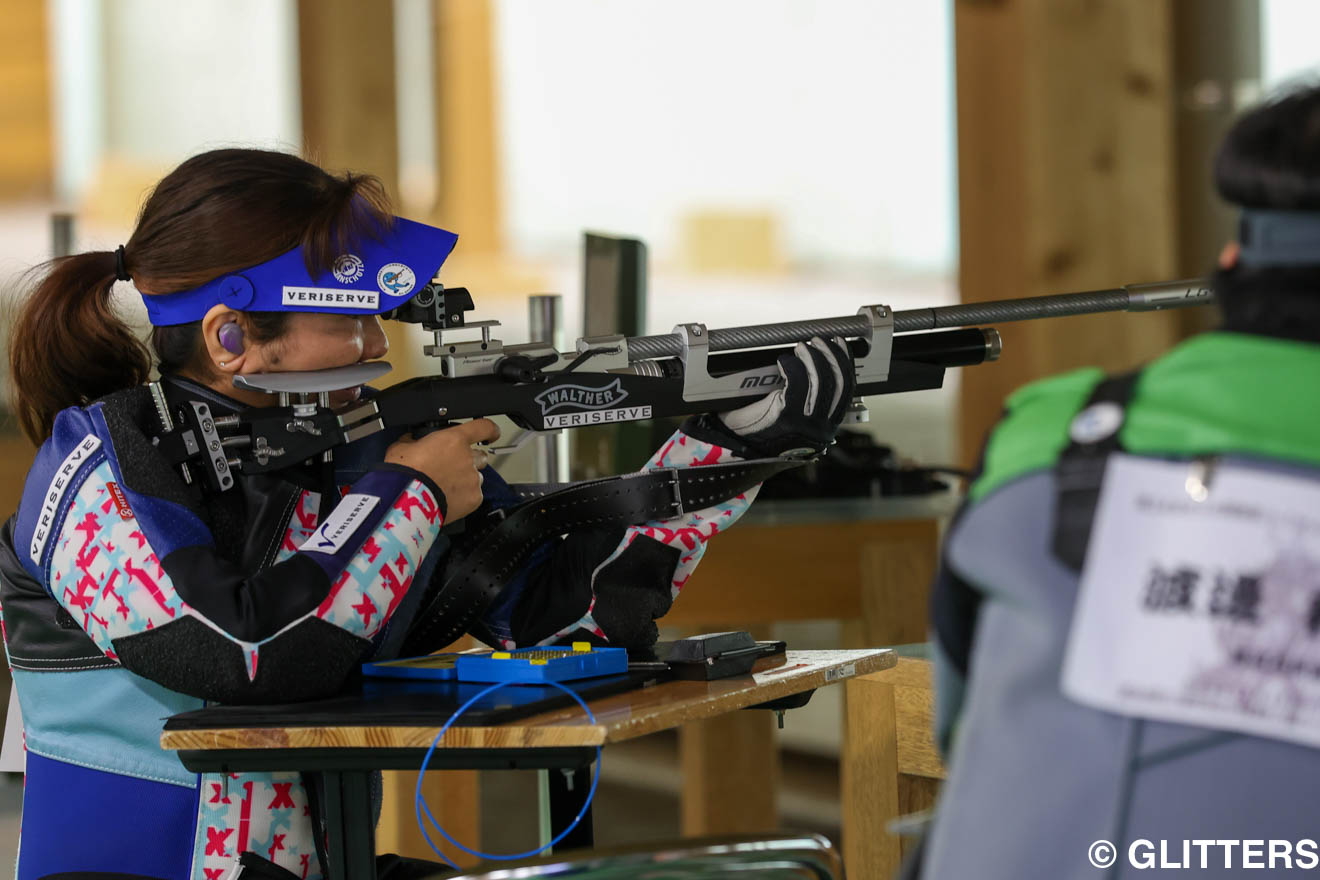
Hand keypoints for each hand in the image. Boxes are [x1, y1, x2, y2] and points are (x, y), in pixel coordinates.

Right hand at [385, 418, 500, 520]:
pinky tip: (448, 498)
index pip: (483, 427)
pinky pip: (474, 495)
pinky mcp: (474, 498)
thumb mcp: (402, 447)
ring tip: (445, 487)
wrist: (406, 500)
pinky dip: (464, 497)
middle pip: (480, 456)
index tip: (492, 433)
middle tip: (451, 468)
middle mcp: (468, 457)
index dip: (490, 429)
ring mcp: (473, 478)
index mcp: (454, 440)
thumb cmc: (404, 473)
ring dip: (465, 480)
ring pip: (476, 477)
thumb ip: (414, 440)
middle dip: (469, 460)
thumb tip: (412, 440)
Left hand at [718, 336, 854, 456]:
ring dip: (812, 357)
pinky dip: (792, 366)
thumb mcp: (793, 418)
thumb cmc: (760, 432)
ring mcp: (804, 424)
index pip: (847, 390)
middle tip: (818, 341)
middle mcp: (821, 428)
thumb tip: (819, 364)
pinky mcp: (785, 417)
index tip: (839, 344)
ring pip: (820, 380)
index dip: (846, 362)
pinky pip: (796, 382)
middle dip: (831, 355)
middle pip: (838, 382)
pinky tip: (784, 361)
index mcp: (827, 428)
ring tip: (801, 347)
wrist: (736, 450)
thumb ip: (808, 400)